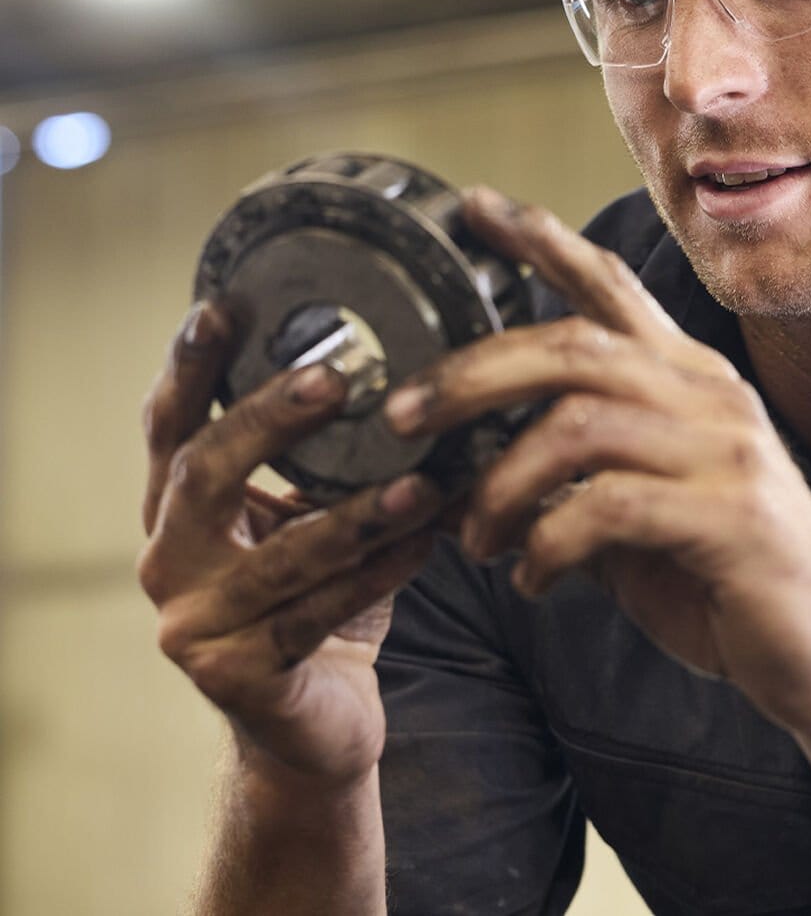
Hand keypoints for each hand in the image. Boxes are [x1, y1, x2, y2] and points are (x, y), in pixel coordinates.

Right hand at [138, 302, 446, 782]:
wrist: (311, 719)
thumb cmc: (313, 595)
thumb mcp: (303, 517)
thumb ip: (320, 460)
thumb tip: (400, 369)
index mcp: (179, 509)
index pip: (170, 424)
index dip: (190, 366)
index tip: (224, 307)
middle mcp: (170, 558)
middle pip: (202, 472)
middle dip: (268, 420)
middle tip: (335, 380)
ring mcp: (193, 622)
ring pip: (278, 556)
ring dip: (356, 515)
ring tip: (420, 483)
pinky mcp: (234, 675)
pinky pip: (315, 614)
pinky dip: (376, 576)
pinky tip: (425, 543)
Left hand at [383, 187, 810, 735]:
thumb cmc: (727, 576)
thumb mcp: (640, 511)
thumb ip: (575, 477)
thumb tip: (475, 477)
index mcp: (687, 379)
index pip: (610, 286)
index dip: (540, 240)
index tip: (473, 206)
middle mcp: (709, 395)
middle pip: (572, 345)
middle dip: (472, 374)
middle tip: (402, 416)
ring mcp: (727, 450)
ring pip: (578, 423)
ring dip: (500, 483)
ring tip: (473, 537)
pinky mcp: (734, 515)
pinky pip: (608, 506)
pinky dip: (548, 544)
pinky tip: (532, 579)